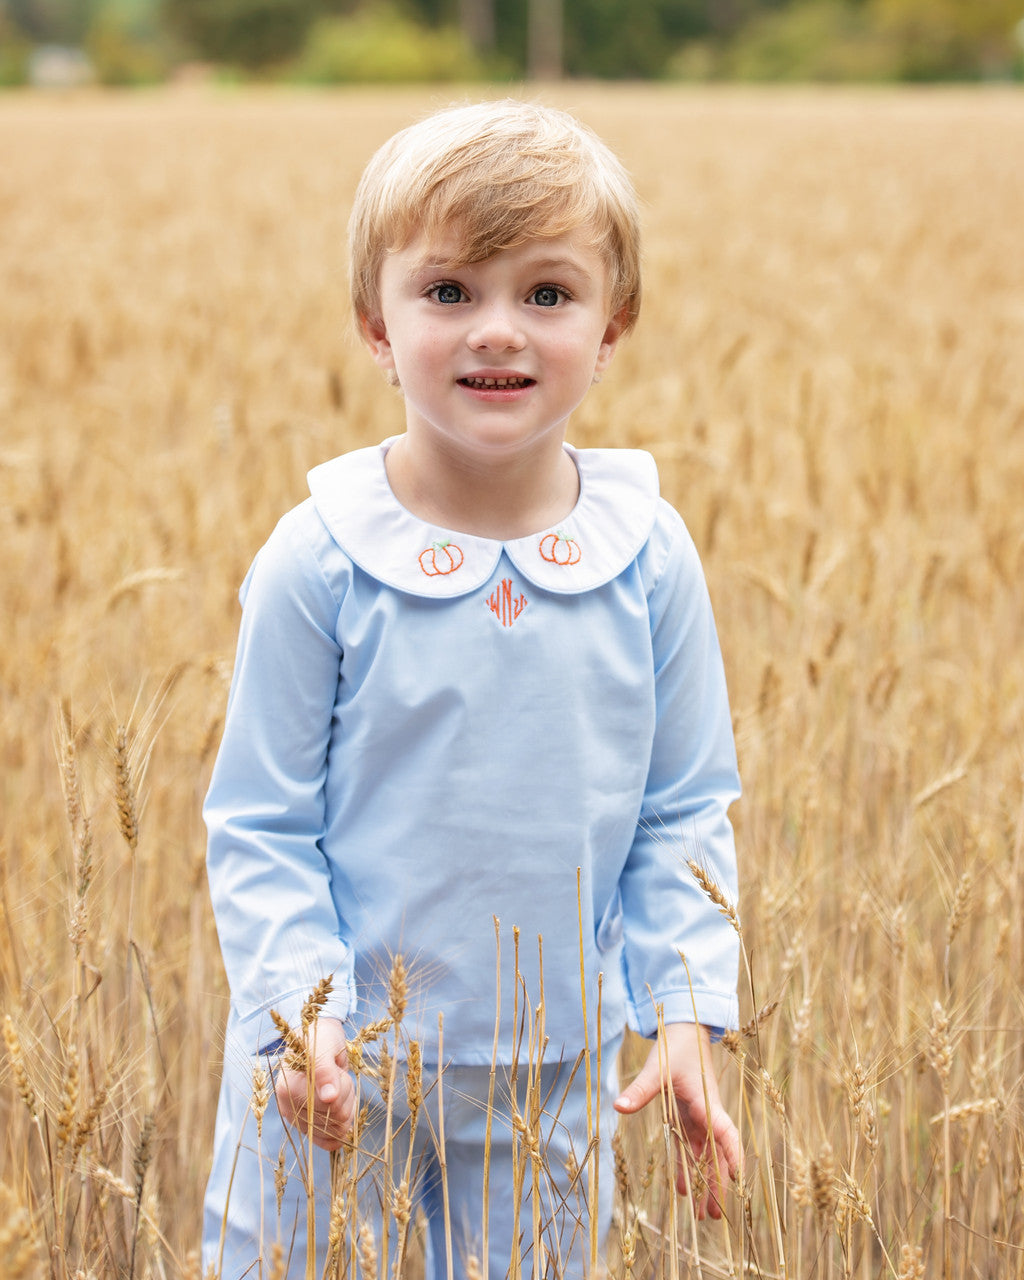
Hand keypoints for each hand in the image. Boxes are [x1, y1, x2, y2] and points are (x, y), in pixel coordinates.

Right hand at [274, 1017, 354, 1150]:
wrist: (317, 1038)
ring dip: (346, 1108)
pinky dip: (341, 1132)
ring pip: (337, 1130)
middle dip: (346, 1096)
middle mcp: (289, 1108)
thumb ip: (324, 1071)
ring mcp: (298, 1119)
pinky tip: (343, 1118)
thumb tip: (329, 1097)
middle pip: (336, 1118)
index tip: (337, 1070)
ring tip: (338, 1088)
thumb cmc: (319, 1038)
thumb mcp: (323, 1046)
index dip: (342, 1088)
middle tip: (339, 1077)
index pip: (329, 1104)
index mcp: (288, 1088)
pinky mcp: (307, 1127)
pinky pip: (327, 1142)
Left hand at [613, 1022, 739, 1218]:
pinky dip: (689, 1168)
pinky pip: (691, 1149)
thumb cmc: (675, 1048)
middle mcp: (708, 1114)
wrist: (685, 1032)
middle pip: (717, 1155)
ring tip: (702, 1216)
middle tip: (714, 1218)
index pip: (725, 1133)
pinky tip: (684, 1190)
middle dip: (717, 1185)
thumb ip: (640, 1090)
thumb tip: (618, 1106)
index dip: (731, 1155)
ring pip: (706, 1157)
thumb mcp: (656, 1068)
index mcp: (707, 1103)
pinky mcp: (690, 1118)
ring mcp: (700, 1118)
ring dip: (705, 1183)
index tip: (736, 1179)